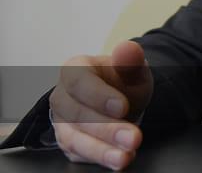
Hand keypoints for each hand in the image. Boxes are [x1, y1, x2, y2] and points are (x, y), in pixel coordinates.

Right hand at [49, 41, 152, 169]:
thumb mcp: (132, 67)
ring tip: (125, 157)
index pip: (79, 82)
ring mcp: (61, 121)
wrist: (121, 97)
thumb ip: (130, 59)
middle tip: (133, 138)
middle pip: (76, 114)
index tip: (123, 107)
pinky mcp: (68, 142)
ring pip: (73, 139)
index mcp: (74, 69)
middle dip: (106, 128)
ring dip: (100, 150)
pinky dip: (99, 158)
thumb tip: (128, 48)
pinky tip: (119, 160)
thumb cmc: (123, 79)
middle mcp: (62, 96)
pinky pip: (78, 154)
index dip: (99, 96)